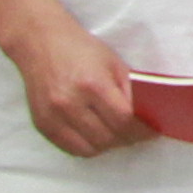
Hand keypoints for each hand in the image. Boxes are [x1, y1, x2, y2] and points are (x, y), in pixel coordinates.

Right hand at [8, 20, 140, 159]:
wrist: (40, 43)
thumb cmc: (82, 50)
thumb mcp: (114, 64)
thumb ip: (129, 92)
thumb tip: (144, 120)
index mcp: (92, 85)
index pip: (123, 120)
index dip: (142, 131)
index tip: (153, 132)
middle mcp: (69, 103)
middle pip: (107, 138)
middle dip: (128, 140)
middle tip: (138, 135)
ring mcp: (52, 117)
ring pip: (90, 149)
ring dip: (108, 146)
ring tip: (119, 136)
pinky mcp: (42, 124)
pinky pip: (70, 149)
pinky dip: (88, 147)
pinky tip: (98, 137)